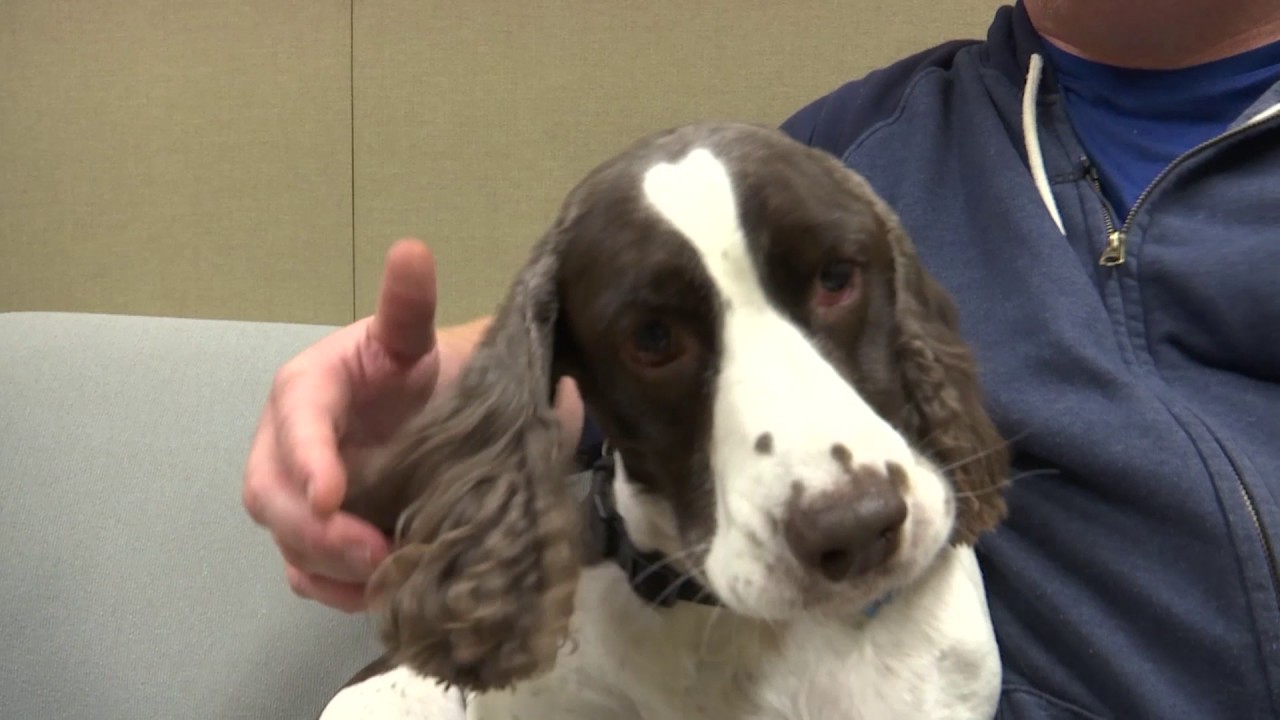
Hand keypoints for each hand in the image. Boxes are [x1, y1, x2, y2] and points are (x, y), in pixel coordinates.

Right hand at [242, 239, 447, 611]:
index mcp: (305, 391)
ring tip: (388, 578)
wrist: (420, 406)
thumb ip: (408, 303)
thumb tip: (412, 249)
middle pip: (271, 497)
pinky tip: (382, 594)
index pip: (295, 425)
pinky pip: (306, 572)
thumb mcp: (410, 335)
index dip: (308, 461)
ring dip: (330, 568)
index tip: (335, 494)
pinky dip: (337, 590)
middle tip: (374, 552)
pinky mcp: (313, 535)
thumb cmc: (408, 366)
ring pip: (287, 542)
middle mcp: (286, 447)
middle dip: (316, 530)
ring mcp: (296, 495)